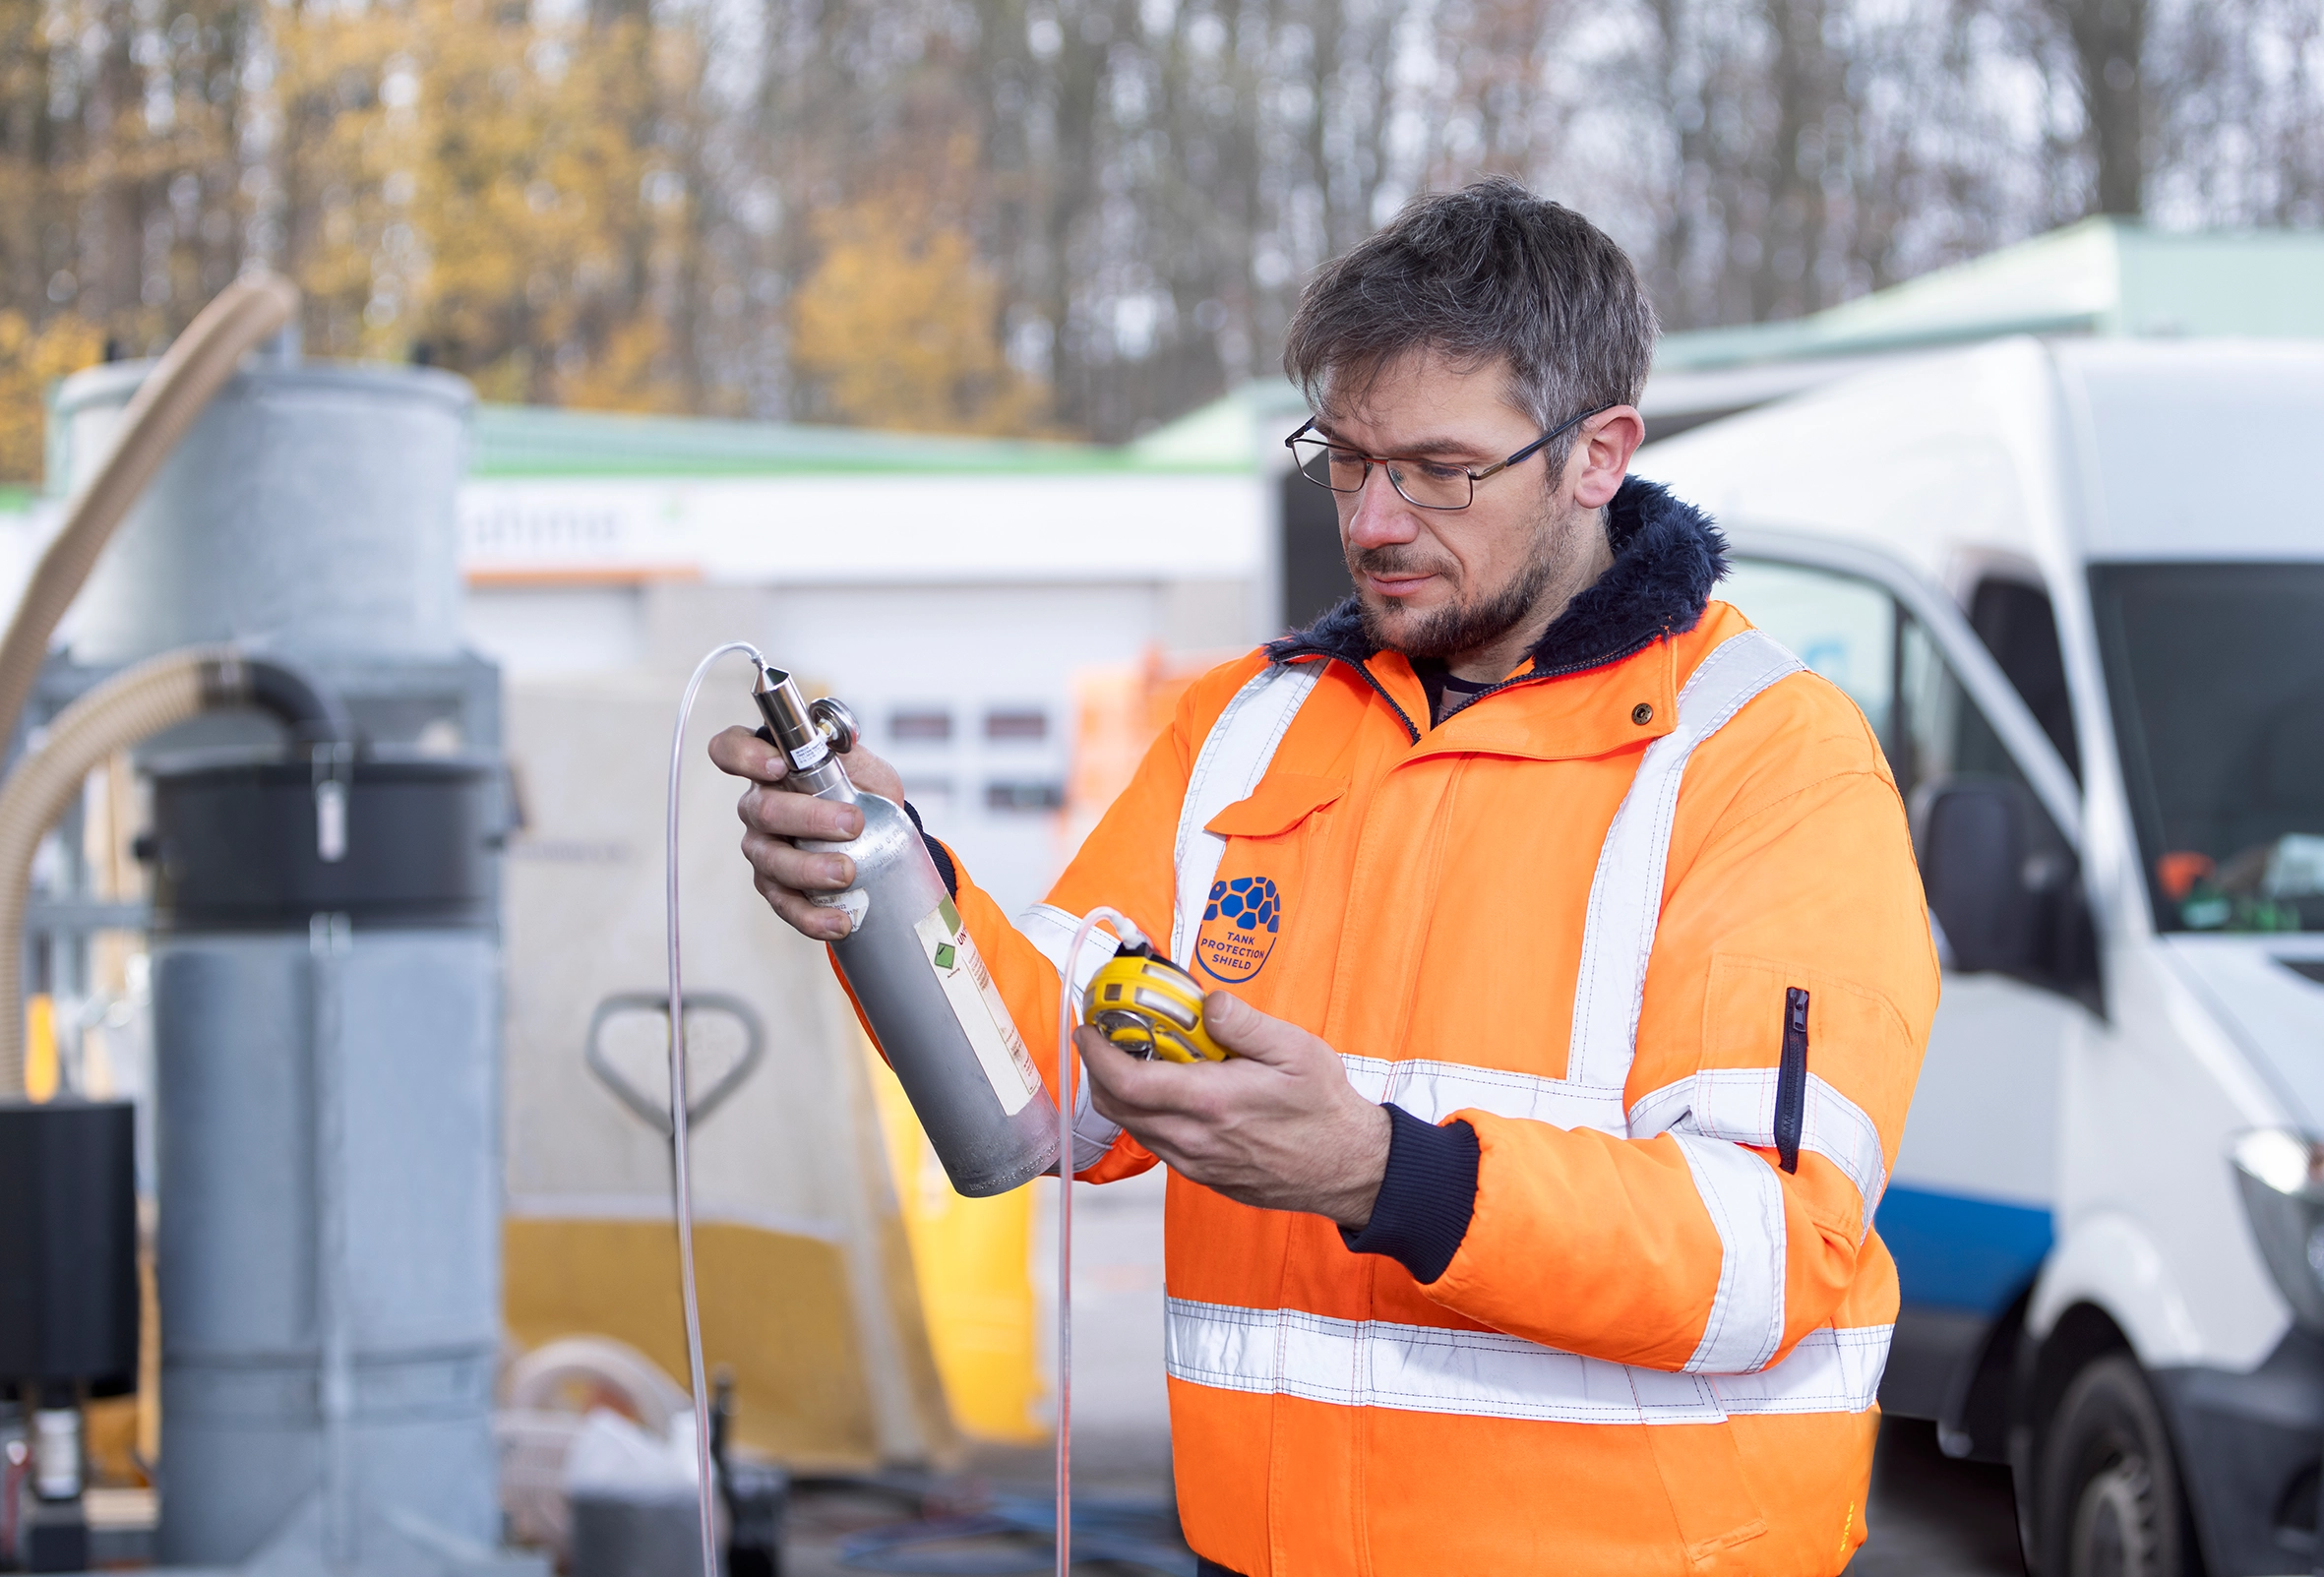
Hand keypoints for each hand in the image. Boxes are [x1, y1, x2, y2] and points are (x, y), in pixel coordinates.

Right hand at [708, 725, 906, 941]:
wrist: (880, 837)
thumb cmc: (862, 792)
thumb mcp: (864, 766)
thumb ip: (849, 752)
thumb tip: (843, 738)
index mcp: (771, 767)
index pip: (730, 749)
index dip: (742, 756)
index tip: (778, 765)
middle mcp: (758, 806)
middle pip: (761, 810)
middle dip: (807, 818)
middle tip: (851, 824)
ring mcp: (763, 849)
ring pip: (770, 860)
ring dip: (809, 869)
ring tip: (847, 873)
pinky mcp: (776, 887)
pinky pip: (785, 904)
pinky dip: (812, 916)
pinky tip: (840, 921)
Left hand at [1076, 991, 1389, 1227]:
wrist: (1348, 1167)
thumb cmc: (1324, 1108)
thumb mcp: (1295, 1050)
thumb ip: (1244, 1023)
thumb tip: (1206, 1002)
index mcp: (1212, 1102)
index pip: (1128, 1082)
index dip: (1098, 1054)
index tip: (1088, 1030)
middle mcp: (1195, 1138)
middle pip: (1117, 1107)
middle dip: (1100, 1071)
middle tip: (1105, 1038)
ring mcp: (1197, 1162)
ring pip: (1134, 1128)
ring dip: (1121, 1094)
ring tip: (1135, 1059)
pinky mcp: (1204, 1175)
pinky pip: (1157, 1143)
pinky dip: (1146, 1115)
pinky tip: (1168, 1091)